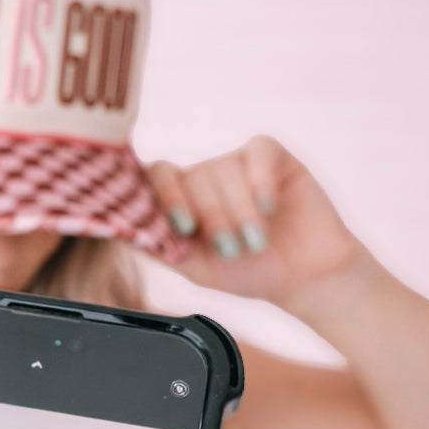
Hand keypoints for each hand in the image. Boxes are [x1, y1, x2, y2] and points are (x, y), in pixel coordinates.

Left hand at [145, 134, 364, 305]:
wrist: (302, 277)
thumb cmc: (246, 272)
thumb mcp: (196, 267)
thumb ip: (161, 244)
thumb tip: (125, 227)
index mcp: (178, 199)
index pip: (155, 177)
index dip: (165, 195)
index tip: (182, 225)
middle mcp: (202, 176)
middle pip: (193, 177)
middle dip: (213, 218)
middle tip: (231, 249)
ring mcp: (235, 162)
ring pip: (225, 169)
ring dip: (240, 212)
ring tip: (256, 242)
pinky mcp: (269, 154)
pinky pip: (258, 152)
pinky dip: (261, 180)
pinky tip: (269, 206)